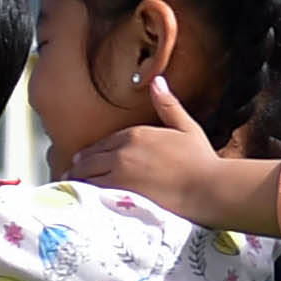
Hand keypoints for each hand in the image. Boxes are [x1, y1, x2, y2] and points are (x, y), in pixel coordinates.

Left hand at [73, 78, 279, 233]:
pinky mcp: (119, 194)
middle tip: (72, 174)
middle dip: (80, 166)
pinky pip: (93, 193)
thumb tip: (157, 81)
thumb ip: (168, 105)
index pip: (104, 143)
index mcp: (135, 134)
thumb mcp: (186, 128)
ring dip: (79, 181)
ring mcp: (119, 173)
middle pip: (90, 159)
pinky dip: (85, 195)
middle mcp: (122, 152)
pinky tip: (83, 200)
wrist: (207, 188)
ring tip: (74, 188)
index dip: (93, 152)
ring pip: (87, 176)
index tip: (85, 159)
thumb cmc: (202, 161)